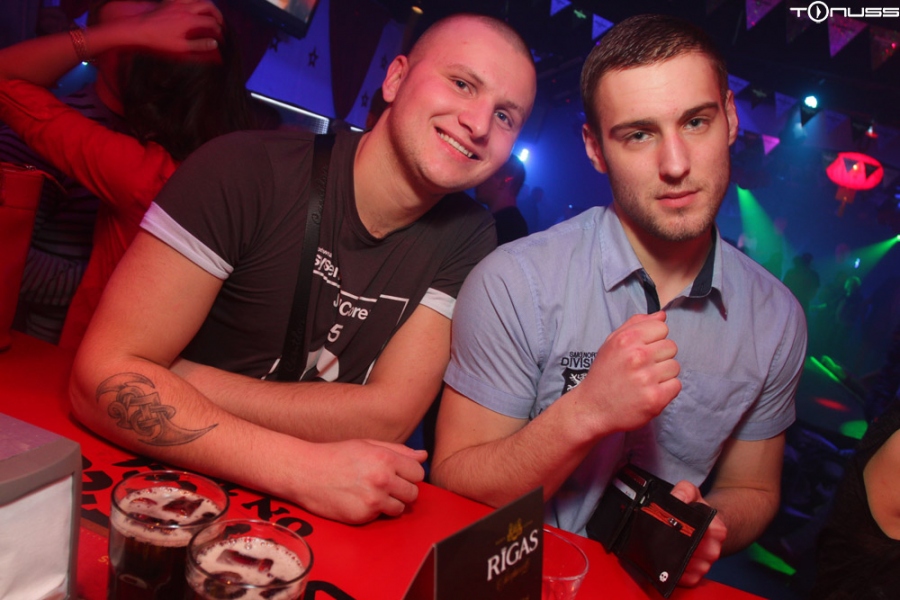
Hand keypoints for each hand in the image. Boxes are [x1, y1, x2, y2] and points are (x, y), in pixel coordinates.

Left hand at [127, 0, 223, 56]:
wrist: (139, 28)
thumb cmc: (159, 40)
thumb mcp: (180, 47)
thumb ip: (199, 45)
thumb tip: (214, 43)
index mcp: (189, 20)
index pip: (211, 22)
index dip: (219, 29)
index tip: (220, 37)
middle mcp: (185, 8)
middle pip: (208, 6)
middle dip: (217, 14)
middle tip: (220, 22)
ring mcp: (177, 3)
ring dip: (206, 5)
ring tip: (210, 12)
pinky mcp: (169, 1)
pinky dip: (192, 0)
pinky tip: (193, 4)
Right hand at [298, 439, 426, 523]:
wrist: (306, 473)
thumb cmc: (336, 456)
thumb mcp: (367, 445)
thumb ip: (398, 450)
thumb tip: (423, 456)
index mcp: (385, 458)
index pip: (418, 472)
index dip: (409, 474)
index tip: (399, 475)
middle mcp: (382, 479)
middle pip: (413, 493)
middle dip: (403, 491)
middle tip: (386, 486)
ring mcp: (373, 499)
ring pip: (400, 509)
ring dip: (391, 504)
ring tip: (372, 494)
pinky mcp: (363, 516)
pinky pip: (380, 517)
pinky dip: (373, 511)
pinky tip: (359, 501)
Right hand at [572, 312, 680, 437]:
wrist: (592, 408)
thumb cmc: (604, 374)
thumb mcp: (612, 343)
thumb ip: (636, 325)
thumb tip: (662, 315)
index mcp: (626, 339)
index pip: (662, 327)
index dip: (654, 339)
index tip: (643, 350)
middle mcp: (637, 356)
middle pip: (671, 346)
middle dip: (660, 356)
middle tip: (642, 368)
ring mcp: (647, 378)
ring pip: (675, 366)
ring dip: (663, 374)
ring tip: (645, 381)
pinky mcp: (655, 399)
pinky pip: (676, 385)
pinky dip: (666, 390)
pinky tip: (649, 392)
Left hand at [670, 481, 727, 586]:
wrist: (704, 527)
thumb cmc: (696, 511)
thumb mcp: (690, 493)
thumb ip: (684, 491)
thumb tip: (677, 498)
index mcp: (717, 529)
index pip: (702, 533)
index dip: (683, 530)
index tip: (670, 525)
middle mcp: (714, 549)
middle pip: (692, 552)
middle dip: (674, 544)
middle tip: (660, 536)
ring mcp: (706, 564)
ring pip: (687, 567)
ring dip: (673, 559)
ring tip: (662, 547)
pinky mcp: (697, 575)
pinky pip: (686, 579)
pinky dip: (675, 573)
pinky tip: (667, 562)